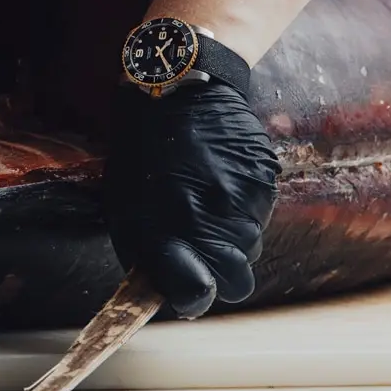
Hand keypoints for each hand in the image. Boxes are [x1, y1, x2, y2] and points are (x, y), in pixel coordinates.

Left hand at [102, 80, 280, 318]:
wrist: (176, 94)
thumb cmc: (142, 153)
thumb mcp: (125, 205)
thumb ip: (146, 252)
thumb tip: (165, 289)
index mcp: (169, 230)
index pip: (196, 294)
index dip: (193, 296)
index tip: (189, 290)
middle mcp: (212, 221)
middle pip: (235, 282)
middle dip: (220, 272)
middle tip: (202, 245)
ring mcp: (244, 202)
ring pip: (252, 248)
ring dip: (232, 237)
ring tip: (207, 201)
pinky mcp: (265, 182)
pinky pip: (262, 215)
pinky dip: (245, 208)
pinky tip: (223, 182)